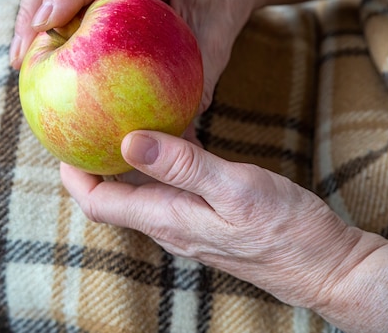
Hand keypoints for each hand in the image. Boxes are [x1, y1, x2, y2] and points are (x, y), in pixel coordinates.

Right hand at [10, 0, 261, 115]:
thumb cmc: (218, 11)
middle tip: (22, 59)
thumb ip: (198, 85)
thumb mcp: (218, 46)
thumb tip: (177, 143)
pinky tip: (37, 60)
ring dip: (27, 16)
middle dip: (31, 7)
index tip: (46, 26)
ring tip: (21, 63)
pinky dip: (40, 23)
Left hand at [61, 130, 385, 311]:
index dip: (74, 175)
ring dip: (122, 162)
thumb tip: (130, 141)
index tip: (64, 142)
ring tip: (119, 123)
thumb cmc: (284, 230)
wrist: (322, 264)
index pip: (98, 202)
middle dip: (91, 165)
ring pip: (137, 192)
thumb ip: (182, 165)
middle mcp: (168, 224)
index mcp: (166, 218)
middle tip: (86, 126)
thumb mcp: (234, 189)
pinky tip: (170, 136)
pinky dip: (157, 163)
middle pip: (111, 197)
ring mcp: (185, 223)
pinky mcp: (204, 218)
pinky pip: (166, 189)